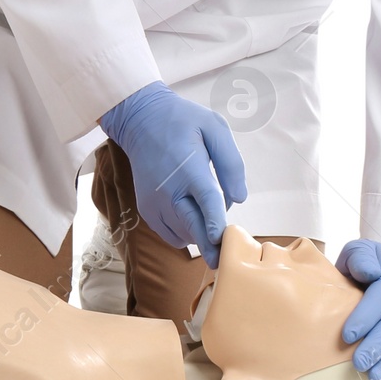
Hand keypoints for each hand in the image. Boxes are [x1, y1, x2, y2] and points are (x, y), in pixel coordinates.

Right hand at [100, 82, 246, 268]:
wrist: (140, 120)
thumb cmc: (183, 121)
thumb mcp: (214, 127)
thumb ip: (231, 162)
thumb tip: (239, 198)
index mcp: (189, 168)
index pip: (205, 200)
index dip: (215, 223)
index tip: (221, 240)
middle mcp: (169, 190)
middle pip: (194, 227)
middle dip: (212, 247)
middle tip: (226, 258)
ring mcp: (155, 203)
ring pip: (185, 234)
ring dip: (201, 234)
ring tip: (210, 219)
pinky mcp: (147, 211)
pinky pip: (171, 236)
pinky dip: (186, 234)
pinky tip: (193, 217)